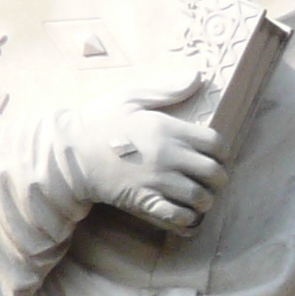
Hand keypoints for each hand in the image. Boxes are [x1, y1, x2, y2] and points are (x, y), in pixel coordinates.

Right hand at [57, 83, 227, 235]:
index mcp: (167, 129)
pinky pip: (178, 217)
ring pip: (200, 198)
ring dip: (205, 200)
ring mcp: (157, 182)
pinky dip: (188, 219)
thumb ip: (167, 89)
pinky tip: (186, 214)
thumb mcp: (131, 96)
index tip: (218, 156)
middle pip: (213, 173)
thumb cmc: (100, 122)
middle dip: (219, 178)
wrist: (71, 154)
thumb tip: (197, 77)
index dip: (223, 152)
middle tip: (212, 179)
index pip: (215, 143)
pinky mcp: (145, 202)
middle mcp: (168, 156)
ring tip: (200, 198)